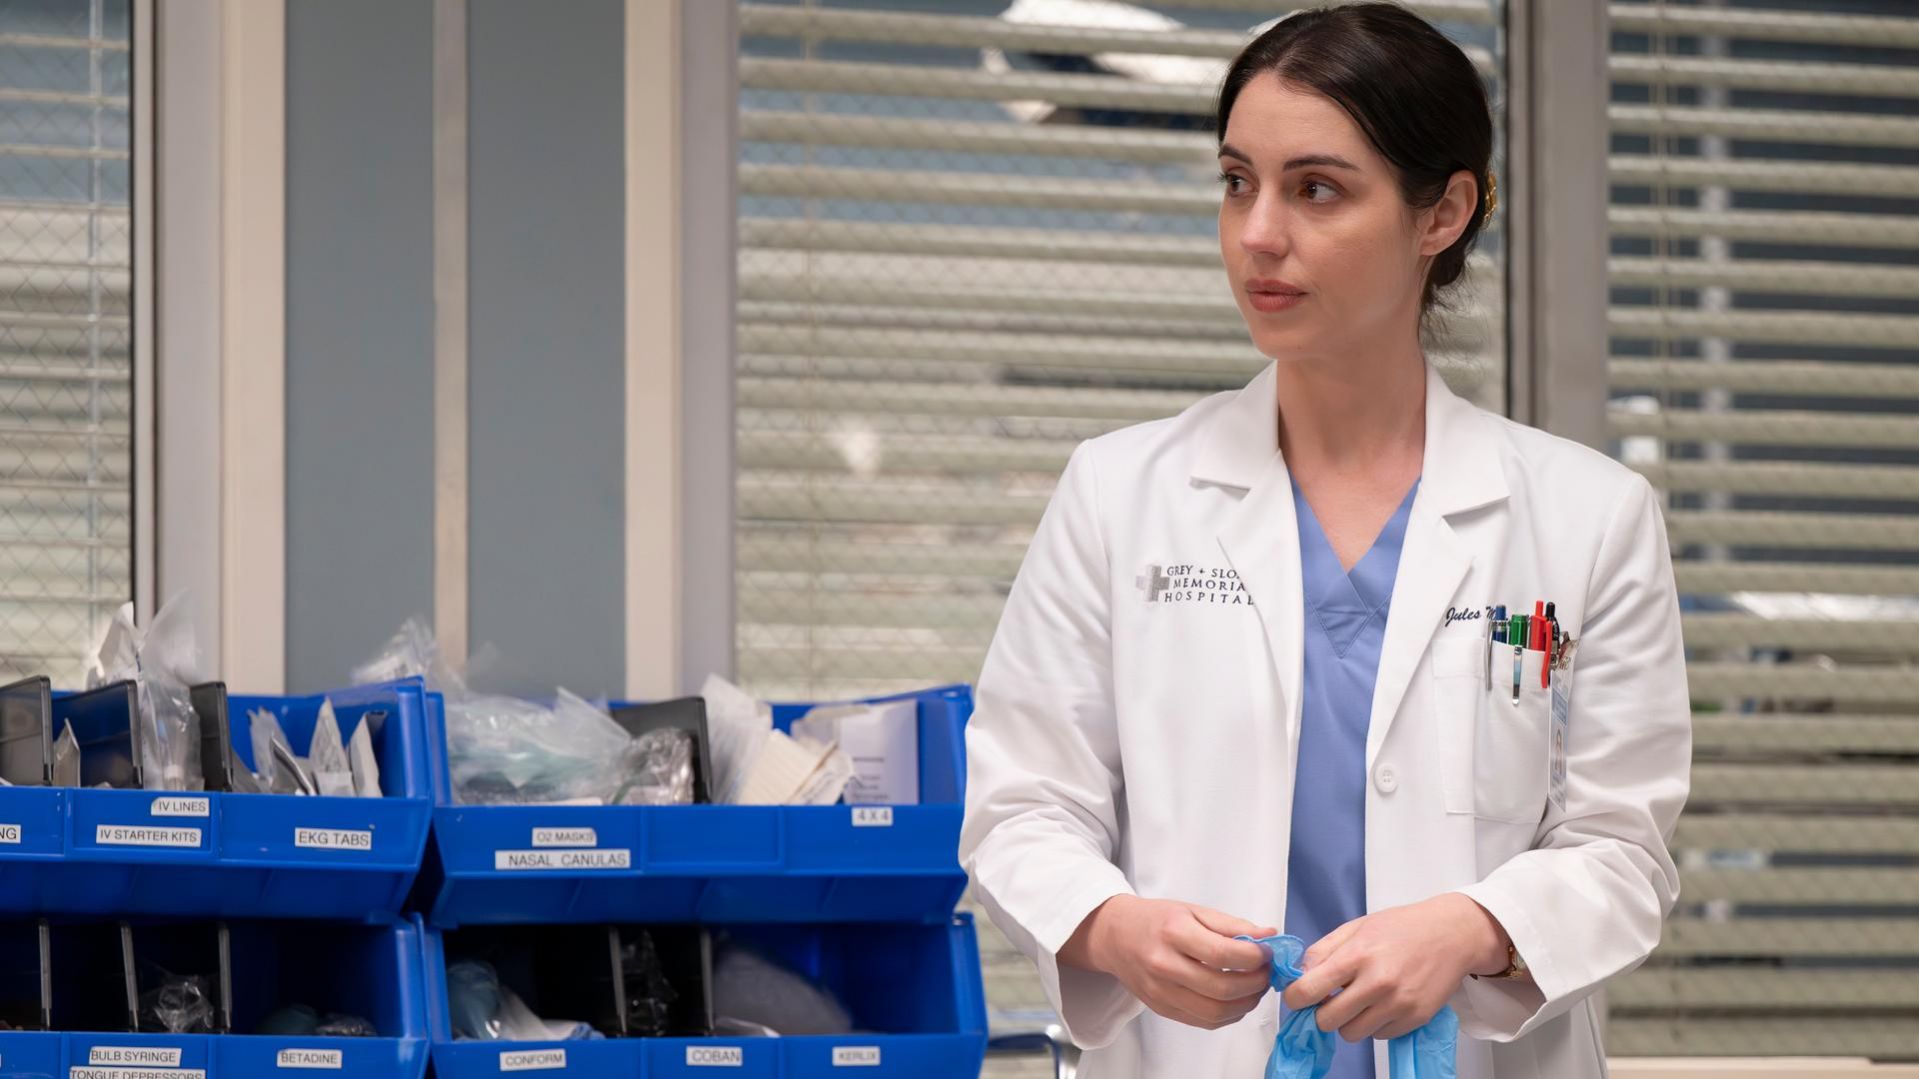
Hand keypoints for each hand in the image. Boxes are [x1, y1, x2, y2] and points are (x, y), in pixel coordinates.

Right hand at [1059, 895, 1277, 1030]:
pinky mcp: (1161, 1009)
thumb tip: (1270, 935)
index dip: (1254, 956)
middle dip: (1255, 983)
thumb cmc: (1157, 919)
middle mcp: (1164, 965)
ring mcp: (1161, 992)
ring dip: (1246, 1003)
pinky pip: (1204, 1022)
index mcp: (1173, 933)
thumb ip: (1232, 924)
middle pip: (1221, 988)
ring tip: (1255, 987)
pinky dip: (1229, 1015)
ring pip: (1215, 1012)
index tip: (1267, 951)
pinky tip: (1236, 1000)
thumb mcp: (1193, 910)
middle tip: (1266, 972)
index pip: (1222, 954)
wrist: (1115, 936)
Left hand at [1280, 892, 1510, 1041]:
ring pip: (1351, 1034)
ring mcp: (1398, 1004)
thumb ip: (1322, 951)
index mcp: (1357, 955)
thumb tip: (1298, 976)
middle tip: (1330, 1000)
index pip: (1308, 990)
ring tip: (1359, 1001)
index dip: (1295, 998)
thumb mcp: (1356, 927)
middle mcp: (1378, 983)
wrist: (1451, 934)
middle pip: (1327, 1021)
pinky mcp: (1415, 1018)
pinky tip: (1382, 1003)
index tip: (1298, 997)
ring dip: (1348, 1021)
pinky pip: (1379, 1036)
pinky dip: (1375, 1024)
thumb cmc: (1401, 927)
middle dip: (1322, 1012)